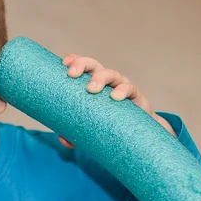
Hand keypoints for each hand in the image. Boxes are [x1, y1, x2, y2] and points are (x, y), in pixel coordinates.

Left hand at [58, 54, 175, 148]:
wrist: (137, 132)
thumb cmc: (107, 122)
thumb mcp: (88, 126)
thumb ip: (73, 132)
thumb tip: (64, 140)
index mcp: (91, 82)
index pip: (82, 66)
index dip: (74, 60)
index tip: (63, 64)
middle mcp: (106, 81)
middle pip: (93, 65)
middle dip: (82, 65)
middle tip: (71, 74)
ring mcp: (121, 86)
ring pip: (111, 74)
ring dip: (100, 78)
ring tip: (91, 89)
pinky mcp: (136, 96)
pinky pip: (130, 89)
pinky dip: (122, 91)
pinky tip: (115, 97)